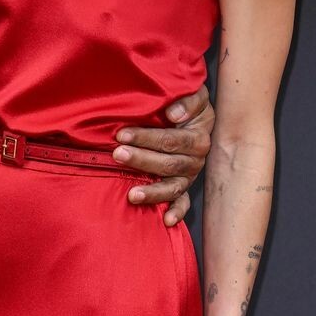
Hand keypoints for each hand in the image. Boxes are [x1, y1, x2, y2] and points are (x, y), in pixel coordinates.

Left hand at [113, 81, 214, 225]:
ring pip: (172, 186)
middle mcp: (196, 159)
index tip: (121, 134)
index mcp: (198, 137)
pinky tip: (167, 221)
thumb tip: (173, 114)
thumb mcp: (194, 94)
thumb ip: (189, 100)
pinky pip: (183, 203)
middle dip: (141, 159)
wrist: (196, 117)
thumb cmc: (188, 104)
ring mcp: (189, 176)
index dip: (147, 138)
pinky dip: (177, 212)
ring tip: (131, 195)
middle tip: (116, 155)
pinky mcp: (183, 188)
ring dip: (152, 191)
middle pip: (168, 163)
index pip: (172, 140)